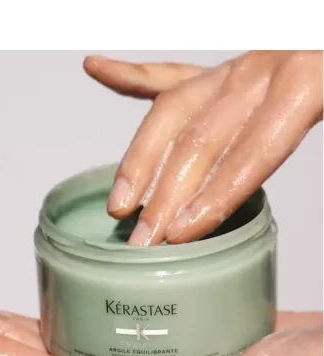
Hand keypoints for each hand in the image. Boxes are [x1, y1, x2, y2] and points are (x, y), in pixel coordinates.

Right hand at [84, 51, 322, 244]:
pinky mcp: (215, 74)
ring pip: (171, 113)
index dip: (213, 198)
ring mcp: (230, 70)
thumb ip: (300, 147)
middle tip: (143, 241)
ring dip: (140, 160)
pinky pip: (166, 76)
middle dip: (166, 196)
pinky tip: (97, 70)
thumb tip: (270, 209)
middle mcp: (258, 73)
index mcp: (303, 84)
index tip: (179, 235)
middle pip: (199, 141)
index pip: (250, 153)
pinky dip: (128, 76)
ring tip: (119, 201)